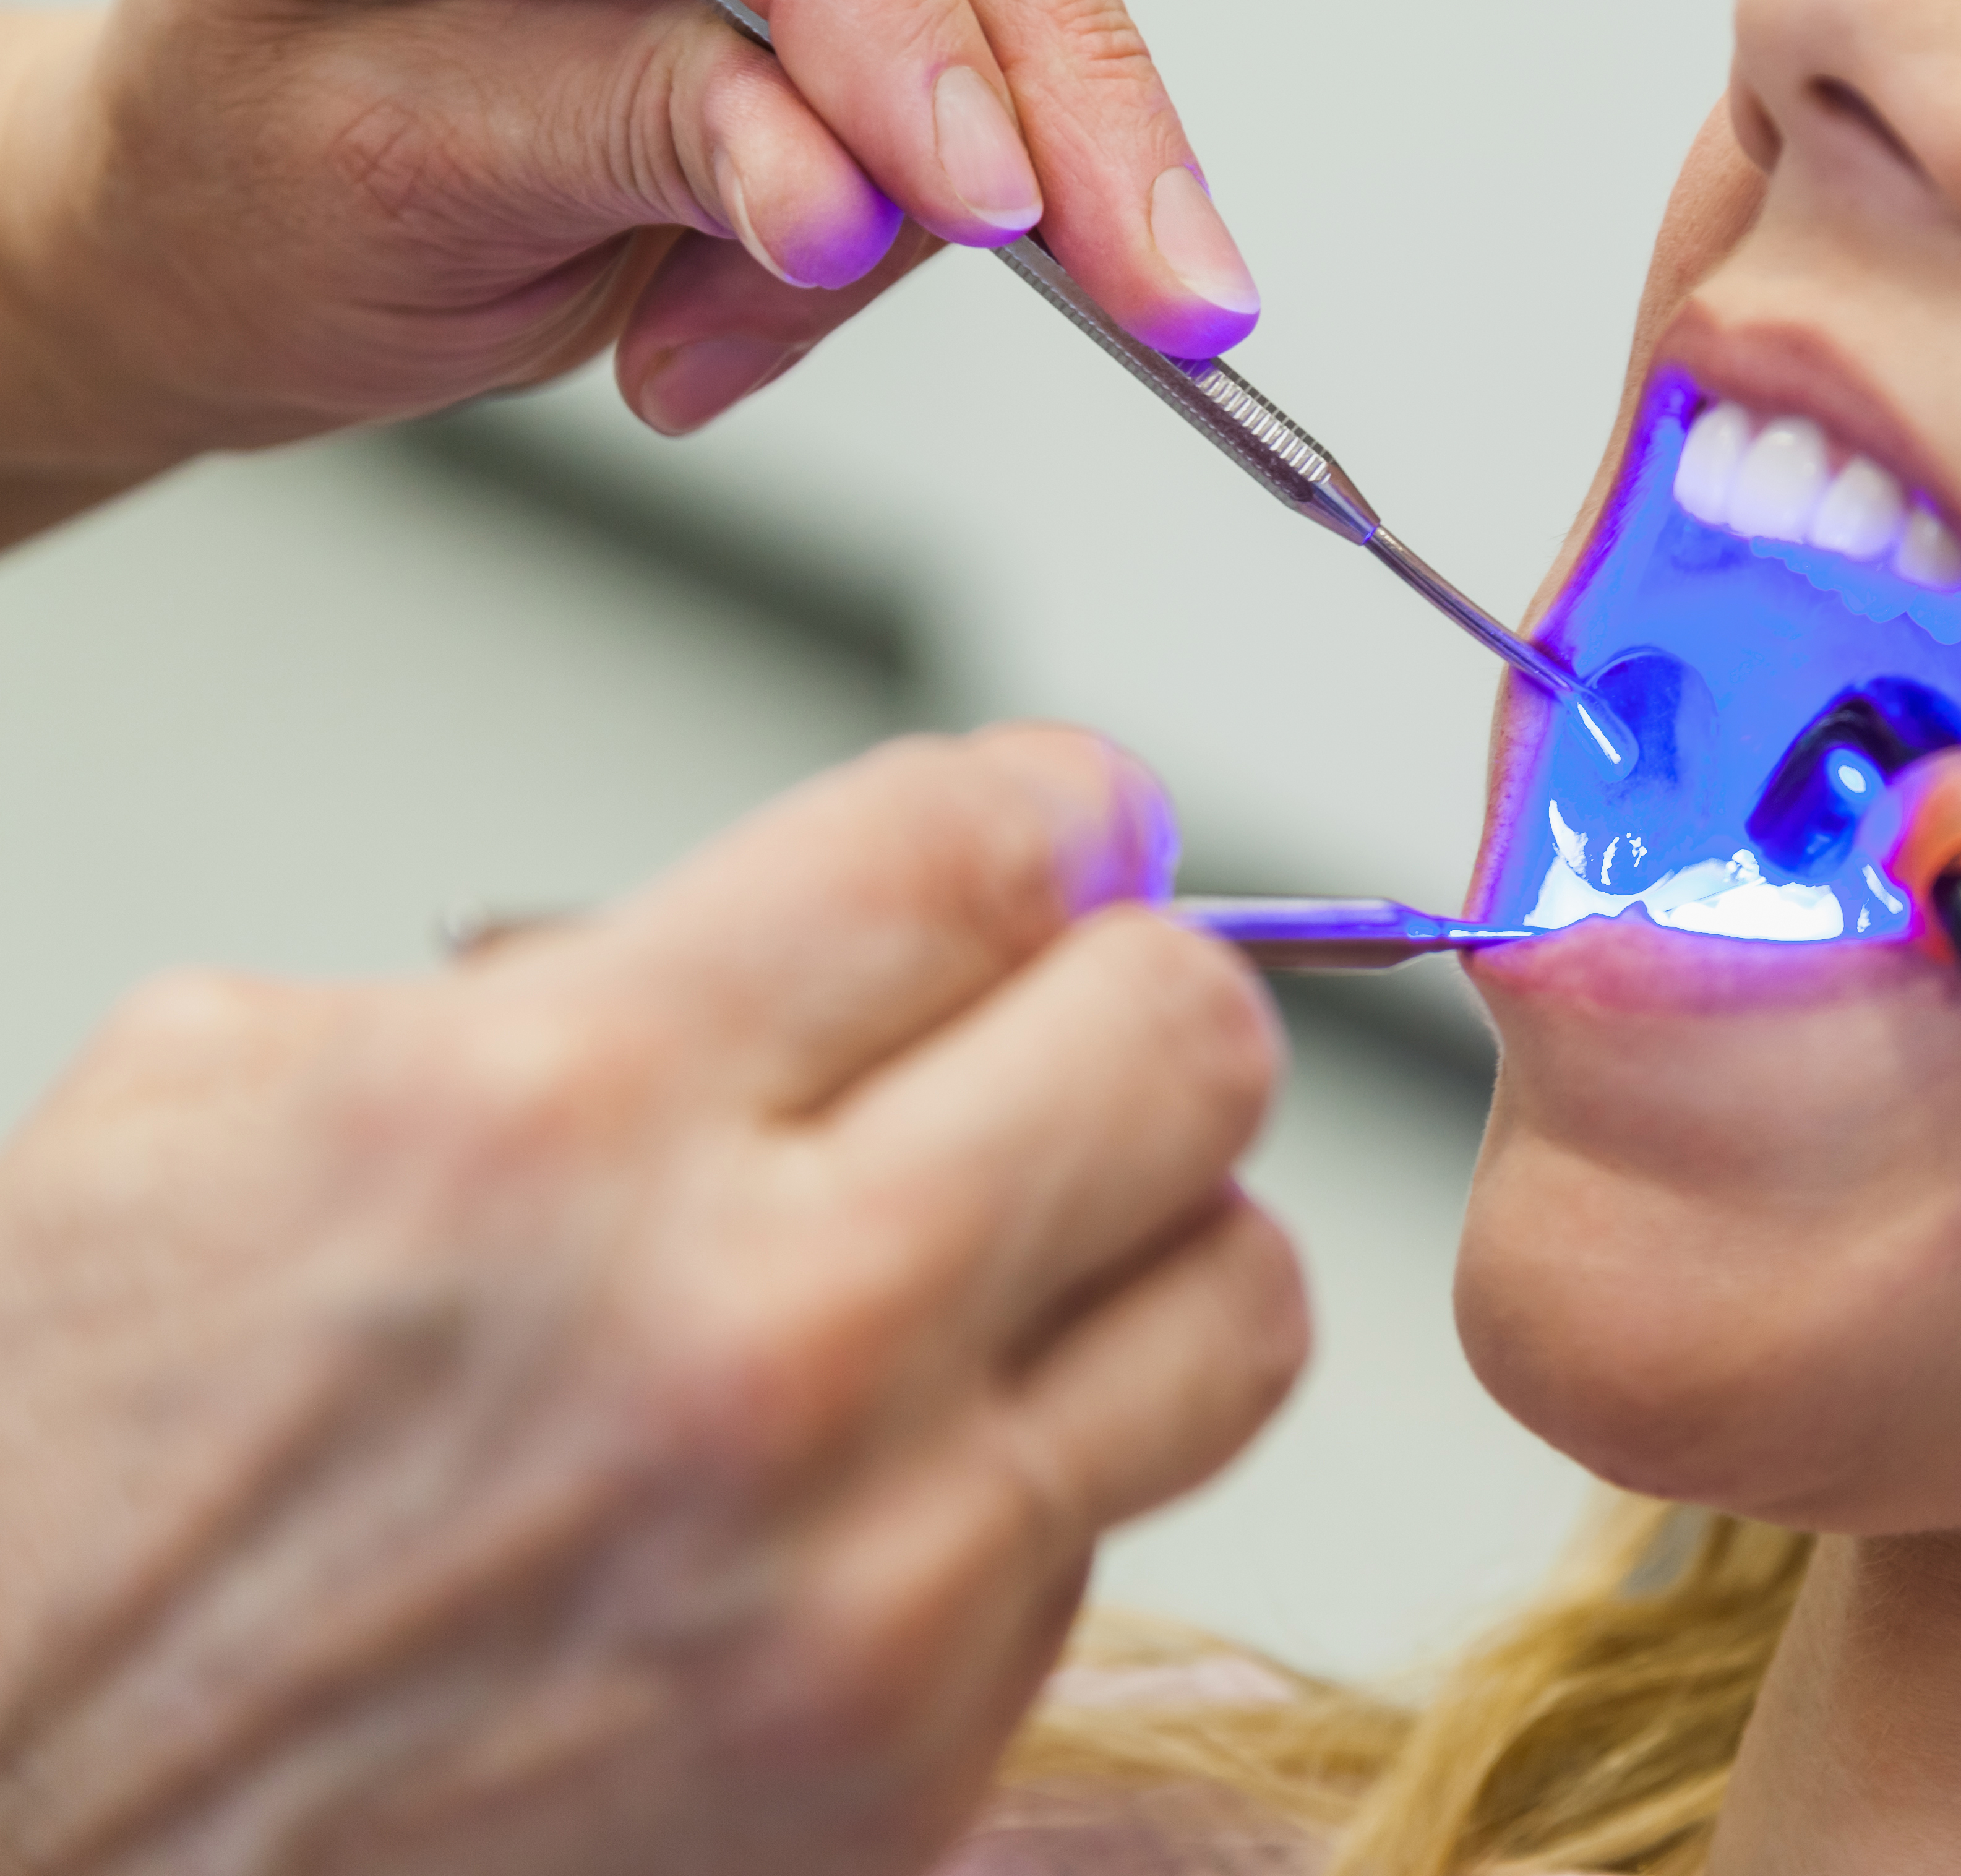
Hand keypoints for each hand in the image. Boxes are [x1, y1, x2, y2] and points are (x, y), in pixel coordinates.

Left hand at [0, 0, 1258, 524]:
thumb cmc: (263, 150)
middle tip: (1150, 276)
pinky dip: (978, 174)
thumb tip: (848, 193)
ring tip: (827, 331)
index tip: (977, 190)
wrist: (249, 199)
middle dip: (1051, 73)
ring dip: (1022, 151)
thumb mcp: (404, 165)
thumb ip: (634, 139)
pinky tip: (881, 266)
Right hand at [0, 727, 1304, 1875]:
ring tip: (1014, 1254)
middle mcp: (755, 1335)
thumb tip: (845, 927)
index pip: (984, 853)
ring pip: (1230, 1300)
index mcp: (558, 1110)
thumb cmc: (55, 1495)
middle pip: (1186, 1048)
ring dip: (1143, 1244)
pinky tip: (861, 1483)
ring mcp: (859, 1575)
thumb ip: (567, 979)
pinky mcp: (900, 1762)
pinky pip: (1100, 1532)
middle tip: (1058, 1031)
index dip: (1056, 812)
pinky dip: (1020, 1478)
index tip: (1068, 833)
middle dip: (1132, 1003)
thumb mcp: (220, 1109)